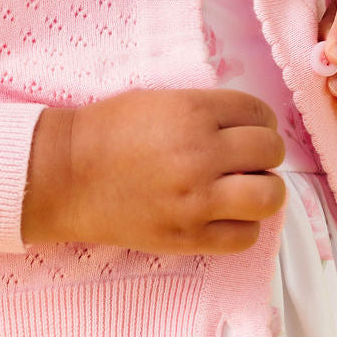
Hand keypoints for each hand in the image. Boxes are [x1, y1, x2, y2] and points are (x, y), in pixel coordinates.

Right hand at [22, 88, 286, 254]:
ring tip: (245, 188)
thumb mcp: (161, 99)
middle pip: (270, 152)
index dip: (260, 120)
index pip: (259, 112)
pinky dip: (244, 225)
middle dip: (264, 153)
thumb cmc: (108, 130)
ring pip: (268, 196)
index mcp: (194, 111)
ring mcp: (196, 198)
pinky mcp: (187, 235)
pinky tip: (227, 215)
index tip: (251, 129)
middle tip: (248, 158)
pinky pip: (244, 236)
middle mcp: (201, 153)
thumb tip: (247, 125)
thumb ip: (206, 110)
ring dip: (264, 190)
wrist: (66, 174)